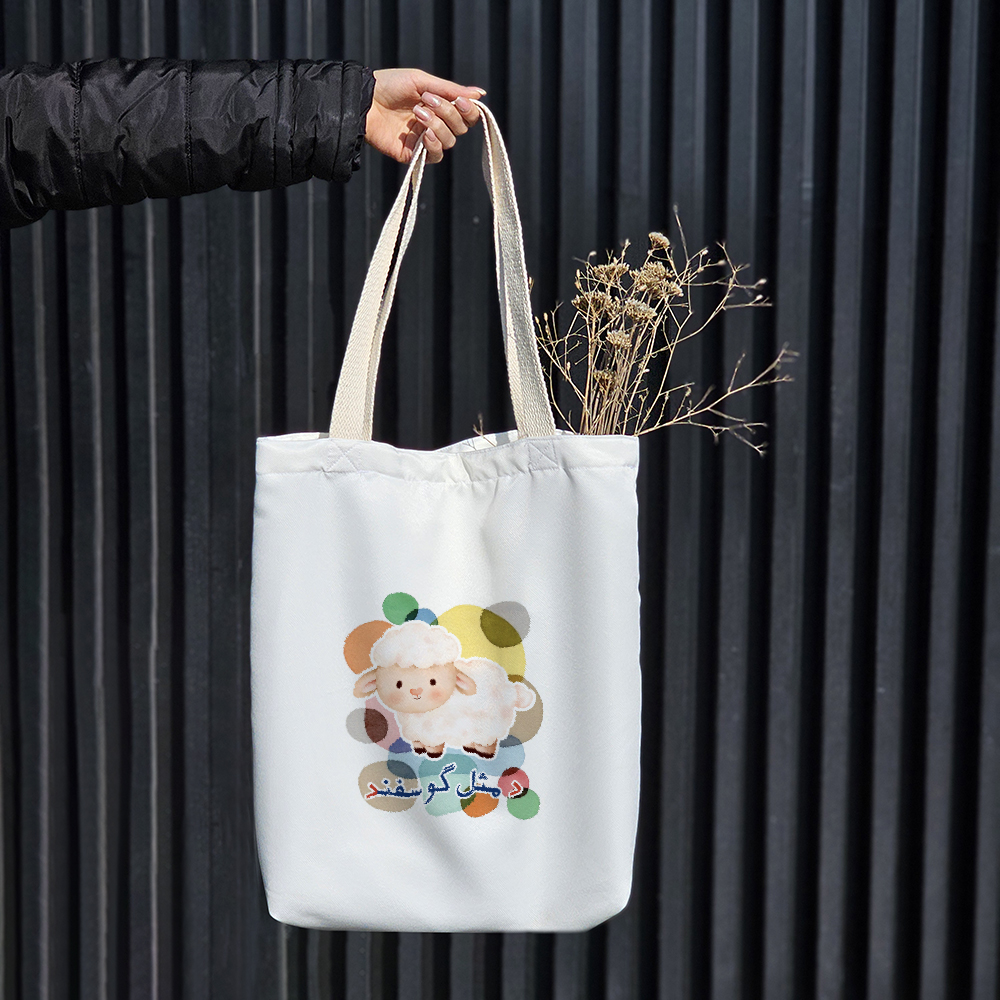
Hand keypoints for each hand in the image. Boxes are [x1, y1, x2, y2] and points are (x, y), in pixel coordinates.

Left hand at [366, 68, 483, 164]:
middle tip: (428, 101)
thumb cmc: (390, 85)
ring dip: (437, 125)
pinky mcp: (413, 154)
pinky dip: (434, 145)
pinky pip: (435, 156)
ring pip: (449, 141)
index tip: (461, 101)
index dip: (469, 110)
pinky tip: (424, 134)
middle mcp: (435, 124)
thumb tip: (481, 94)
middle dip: (448, 113)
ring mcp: (424, 140)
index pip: (466, 115)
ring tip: (417, 113)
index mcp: (440, 106)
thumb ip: (451, 90)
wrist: (364, 100)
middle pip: (460, 128)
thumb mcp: (422, 81)